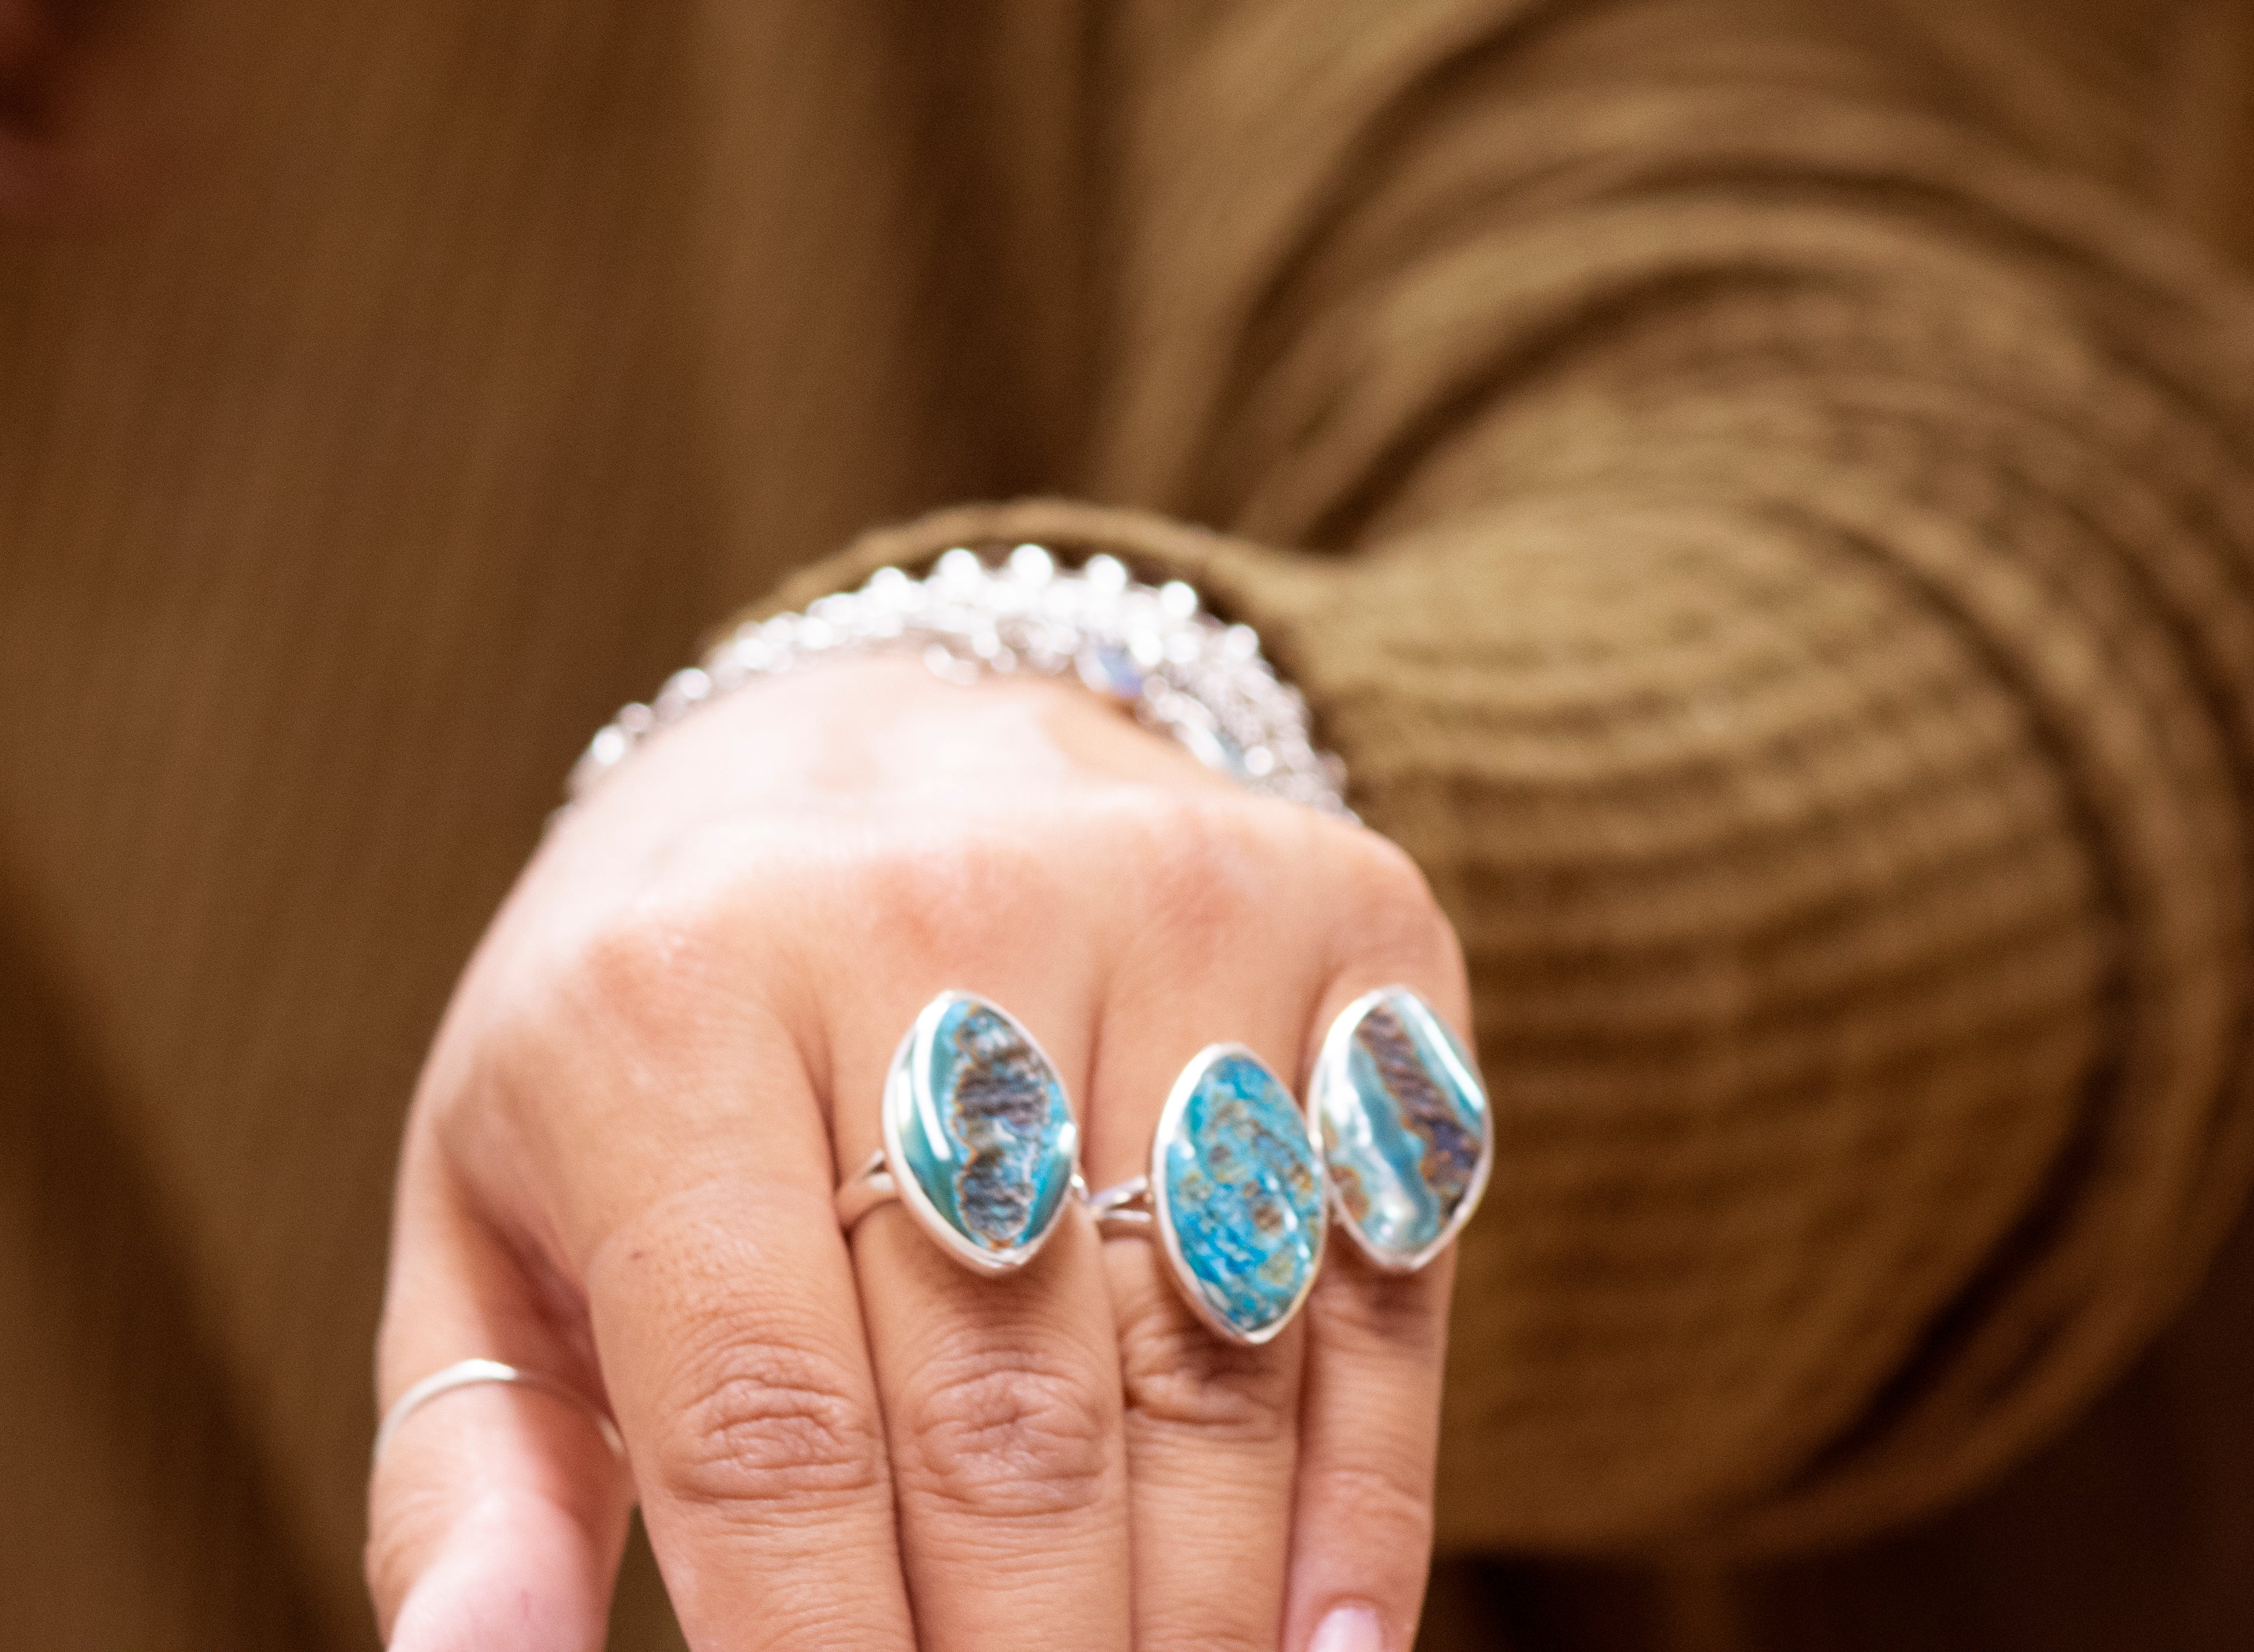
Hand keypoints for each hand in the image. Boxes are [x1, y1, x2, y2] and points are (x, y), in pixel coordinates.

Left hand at [366, 650, 1469, 1651]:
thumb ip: (478, 1463)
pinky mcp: (1347, 915)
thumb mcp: (502, 1193)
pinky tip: (1327, 1640)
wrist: (891, 715)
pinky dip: (1368, 1481)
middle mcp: (930, 915)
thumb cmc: (665, 1002)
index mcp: (670, 997)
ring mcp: (1165, 898)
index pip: (761, 1426)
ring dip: (1202, 1611)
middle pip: (1011, 1413)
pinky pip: (1381, 1255)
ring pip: (1212, 1357)